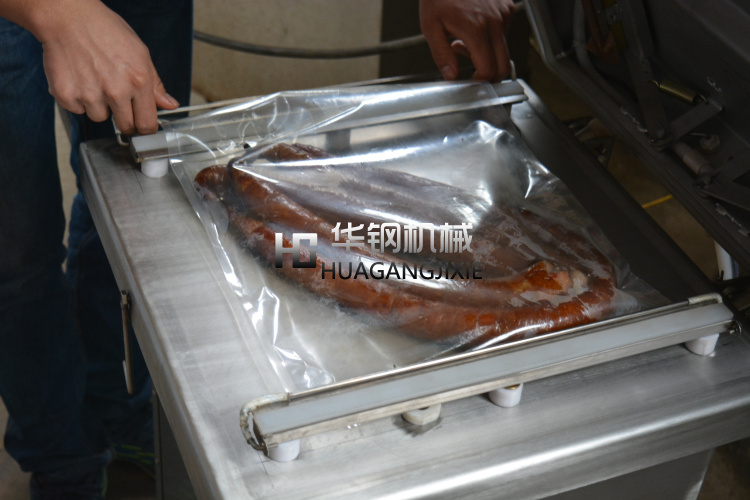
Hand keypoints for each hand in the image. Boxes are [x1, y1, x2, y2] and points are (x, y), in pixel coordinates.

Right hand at [28, 0, 178, 134]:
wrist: (67, 17)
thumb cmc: (104, 30)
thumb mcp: (140, 53)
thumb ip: (155, 83)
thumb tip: (170, 104)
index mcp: (138, 81)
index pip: (147, 124)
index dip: (145, 128)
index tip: (142, 126)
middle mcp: (116, 91)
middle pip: (125, 127)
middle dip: (123, 119)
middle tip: (116, 100)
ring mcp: (91, 95)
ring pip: (99, 117)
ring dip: (98, 106)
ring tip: (94, 81)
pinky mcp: (67, 95)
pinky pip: (77, 110)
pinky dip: (77, 99)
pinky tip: (79, 79)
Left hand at [419, 0, 514, 81]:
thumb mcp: (431, 26)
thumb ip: (441, 54)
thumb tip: (451, 76)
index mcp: (475, 29)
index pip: (488, 69)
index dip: (480, 82)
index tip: (471, 82)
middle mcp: (494, 22)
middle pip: (504, 65)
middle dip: (490, 76)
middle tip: (473, 74)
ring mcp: (503, 15)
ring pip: (505, 51)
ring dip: (488, 56)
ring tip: (465, 45)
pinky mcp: (507, 8)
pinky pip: (504, 34)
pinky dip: (491, 40)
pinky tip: (474, 32)